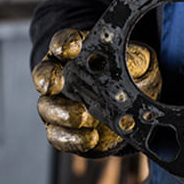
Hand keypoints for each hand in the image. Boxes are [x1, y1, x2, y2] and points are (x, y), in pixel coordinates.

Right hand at [32, 28, 161, 155]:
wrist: (136, 110)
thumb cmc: (133, 78)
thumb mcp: (139, 63)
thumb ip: (134, 61)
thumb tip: (134, 59)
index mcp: (76, 55)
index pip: (62, 44)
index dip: (64, 44)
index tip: (73, 47)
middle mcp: (61, 79)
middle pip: (44, 76)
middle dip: (47, 78)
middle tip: (57, 82)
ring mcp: (60, 105)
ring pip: (47, 108)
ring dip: (60, 112)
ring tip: (81, 115)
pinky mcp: (67, 131)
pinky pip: (59, 137)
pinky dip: (72, 139)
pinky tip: (90, 137)